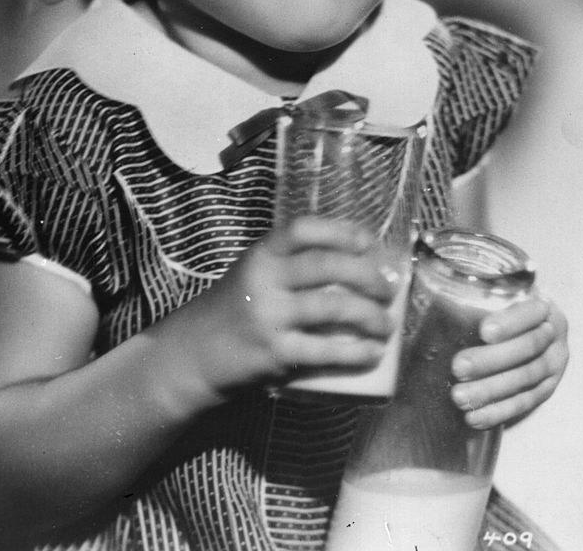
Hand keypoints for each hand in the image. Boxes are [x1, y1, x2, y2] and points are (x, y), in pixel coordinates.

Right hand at [180, 216, 399, 396]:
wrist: (194, 352)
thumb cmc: (234, 308)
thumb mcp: (254, 273)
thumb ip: (291, 264)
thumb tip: (356, 264)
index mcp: (261, 253)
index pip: (304, 229)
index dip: (341, 231)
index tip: (370, 242)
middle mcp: (264, 279)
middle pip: (327, 266)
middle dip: (368, 275)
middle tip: (389, 289)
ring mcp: (269, 316)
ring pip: (333, 306)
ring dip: (371, 315)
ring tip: (387, 324)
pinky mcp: (275, 353)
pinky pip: (326, 350)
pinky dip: (356, 352)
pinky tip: (373, 353)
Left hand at [450, 295, 568, 428]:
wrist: (532, 326)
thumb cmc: (504, 308)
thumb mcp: (500, 297)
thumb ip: (480, 299)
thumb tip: (442, 304)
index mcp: (544, 308)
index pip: (530, 313)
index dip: (509, 323)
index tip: (483, 331)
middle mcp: (554, 337)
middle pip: (526, 349)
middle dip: (491, 360)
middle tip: (458, 367)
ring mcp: (553, 366)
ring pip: (524, 379)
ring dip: (490, 390)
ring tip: (460, 396)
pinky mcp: (546, 390)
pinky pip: (524, 403)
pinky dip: (498, 412)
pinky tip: (474, 416)